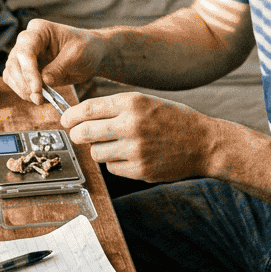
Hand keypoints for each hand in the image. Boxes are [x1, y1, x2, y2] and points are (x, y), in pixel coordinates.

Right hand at [3, 18, 105, 104]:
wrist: (92, 55)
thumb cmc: (86, 48)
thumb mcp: (77, 54)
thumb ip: (59, 67)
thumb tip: (44, 81)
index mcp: (39, 30)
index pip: (25, 50)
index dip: (28, 70)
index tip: (36, 88)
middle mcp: (28, 41)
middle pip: (14, 63)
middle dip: (25, 84)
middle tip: (38, 98)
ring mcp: (25, 56)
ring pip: (11, 74)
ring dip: (23, 90)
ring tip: (40, 99)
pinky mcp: (26, 70)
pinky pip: (16, 82)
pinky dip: (24, 92)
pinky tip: (39, 98)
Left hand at [61, 92, 217, 183]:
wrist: (204, 143)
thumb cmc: (173, 119)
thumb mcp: (146, 101)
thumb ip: (115, 107)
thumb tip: (80, 116)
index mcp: (132, 103)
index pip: (87, 109)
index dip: (70, 116)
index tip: (65, 120)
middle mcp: (132, 125)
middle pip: (84, 133)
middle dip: (77, 135)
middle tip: (79, 135)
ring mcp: (135, 150)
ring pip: (96, 153)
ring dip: (100, 150)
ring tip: (117, 145)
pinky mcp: (139, 170)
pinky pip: (112, 168)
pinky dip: (116, 163)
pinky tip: (132, 156)